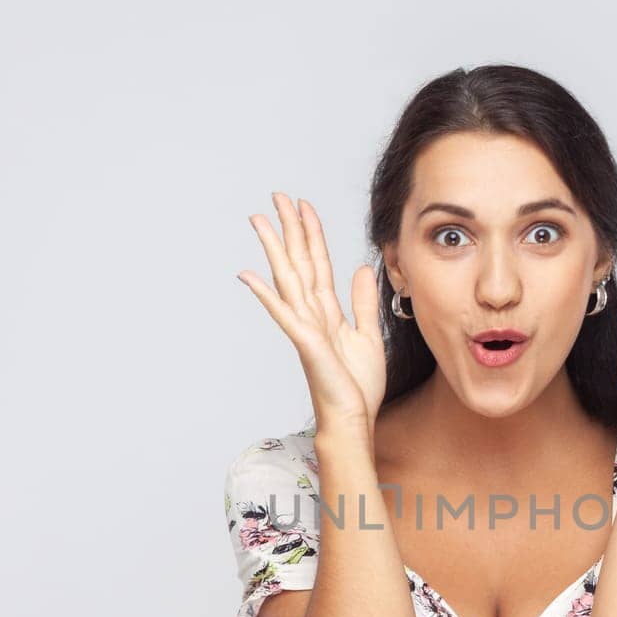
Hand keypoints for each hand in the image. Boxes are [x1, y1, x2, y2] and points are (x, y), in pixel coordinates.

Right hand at [237, 193, 385, 432]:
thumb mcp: (368, 336)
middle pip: (299, 263)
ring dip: (273, 249)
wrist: (353, 419)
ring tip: (258, 220)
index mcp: (327, 312)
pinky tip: (248, 275)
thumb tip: (361, 269)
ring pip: (287, 279)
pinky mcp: (305, 344)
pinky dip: (267, 294)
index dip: (312, 234)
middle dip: (289, 228)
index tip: (305, 206)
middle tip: (277, 197)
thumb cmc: (357, 386)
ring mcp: (305, 328)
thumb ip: (363, 303)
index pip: (318, 264)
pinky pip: (284, 314)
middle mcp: (312, 315)